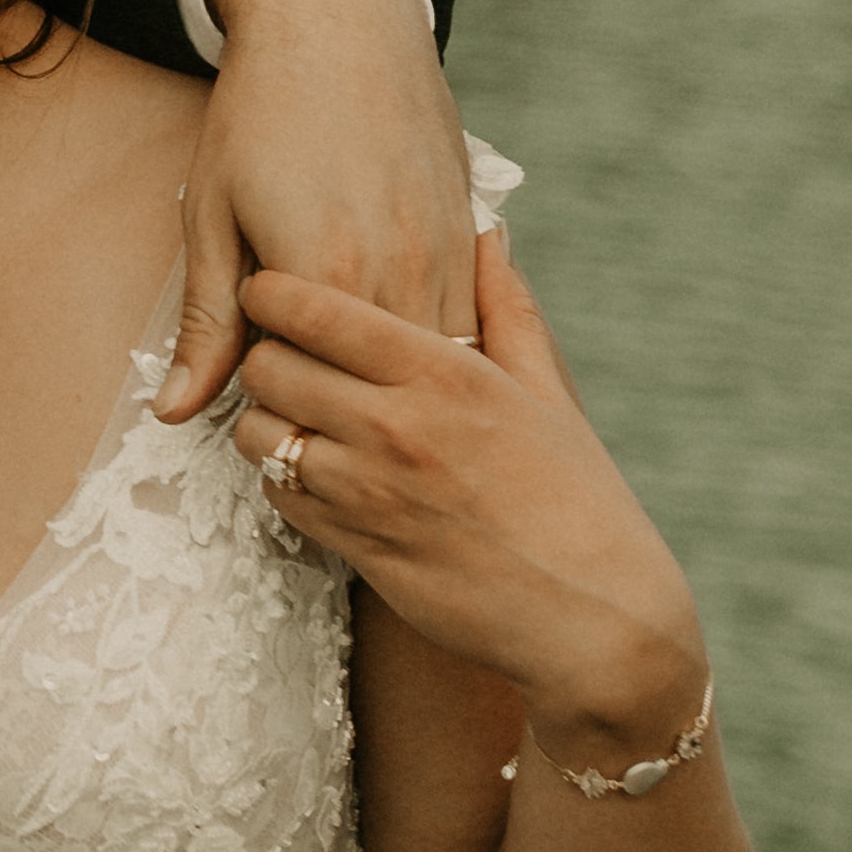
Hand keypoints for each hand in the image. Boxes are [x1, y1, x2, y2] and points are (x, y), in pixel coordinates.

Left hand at [159, 0, 474, 422]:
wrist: (337, 20)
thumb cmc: (261, 113)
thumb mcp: (213, 216)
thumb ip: (208, 324)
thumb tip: (175, 413)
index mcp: (325, 276)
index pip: (306, 390)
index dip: (275, 399)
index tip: (252, 379)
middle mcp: (398, 271)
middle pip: (379, 389)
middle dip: (339, 401)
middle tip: (302, 384)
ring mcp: (446, 253)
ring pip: (435, 366)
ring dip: (397, 382)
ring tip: (352, 370)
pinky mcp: (471, 232)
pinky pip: (466, 321)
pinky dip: (434, 347)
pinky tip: (402, 340)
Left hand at [231, 236, 707, 755]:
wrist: (593, 619)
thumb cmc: (578, 499)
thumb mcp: (549, 394)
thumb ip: (507, 308)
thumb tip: (488, 232)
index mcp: (443, 373)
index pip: (313, 308)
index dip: (272, 291)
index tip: (272, 289)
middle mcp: (395, 427)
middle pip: (269, 365)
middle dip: (266, 354)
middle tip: (284, 354)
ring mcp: (368, 494)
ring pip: (259, 433)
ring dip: (267, 420)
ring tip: (299, 415)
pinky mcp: (354, 549)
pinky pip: (277, 496)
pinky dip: (283, 477)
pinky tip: (317, 469)